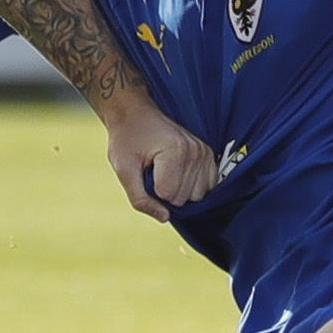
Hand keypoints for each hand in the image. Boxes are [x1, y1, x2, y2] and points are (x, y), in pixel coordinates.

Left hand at [103, 97, 215, 223]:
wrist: (135, 115)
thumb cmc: (127, 140)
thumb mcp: (123, 169)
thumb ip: (140, 199)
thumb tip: (165, 218)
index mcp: (175, 151)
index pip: (168, 196)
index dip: (152, 191)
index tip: (144, 171)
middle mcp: (195, 152)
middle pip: (184, 199)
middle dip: (165, 192)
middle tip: (154, 170)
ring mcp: (204, 153)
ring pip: (198, 196)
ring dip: (180, 191)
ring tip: (166, 171)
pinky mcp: (209, 155)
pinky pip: (208, 187)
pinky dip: (193, 187)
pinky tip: (180, 175)